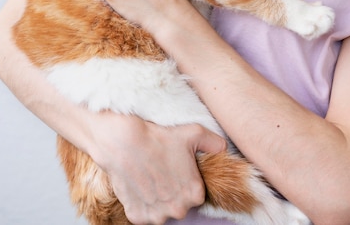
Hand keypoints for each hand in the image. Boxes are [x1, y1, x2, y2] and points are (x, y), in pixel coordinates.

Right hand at [88, 112, 226, 224]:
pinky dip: (141, 202)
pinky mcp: (137, 217)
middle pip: (178, 203)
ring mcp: (156, 216)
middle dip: (173, 190)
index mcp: (194, 194)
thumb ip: (214, 143)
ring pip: (161, 210)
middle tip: (163, 170)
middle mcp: (178, 210)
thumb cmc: (160, 137)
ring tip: (150, 176)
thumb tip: (224, 149)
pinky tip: (140, 184)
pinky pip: (143, 213)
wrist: (125, 142)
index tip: (177, 167)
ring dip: (157, 199)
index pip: (195, 192)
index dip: (185, 178)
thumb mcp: (193, 133)